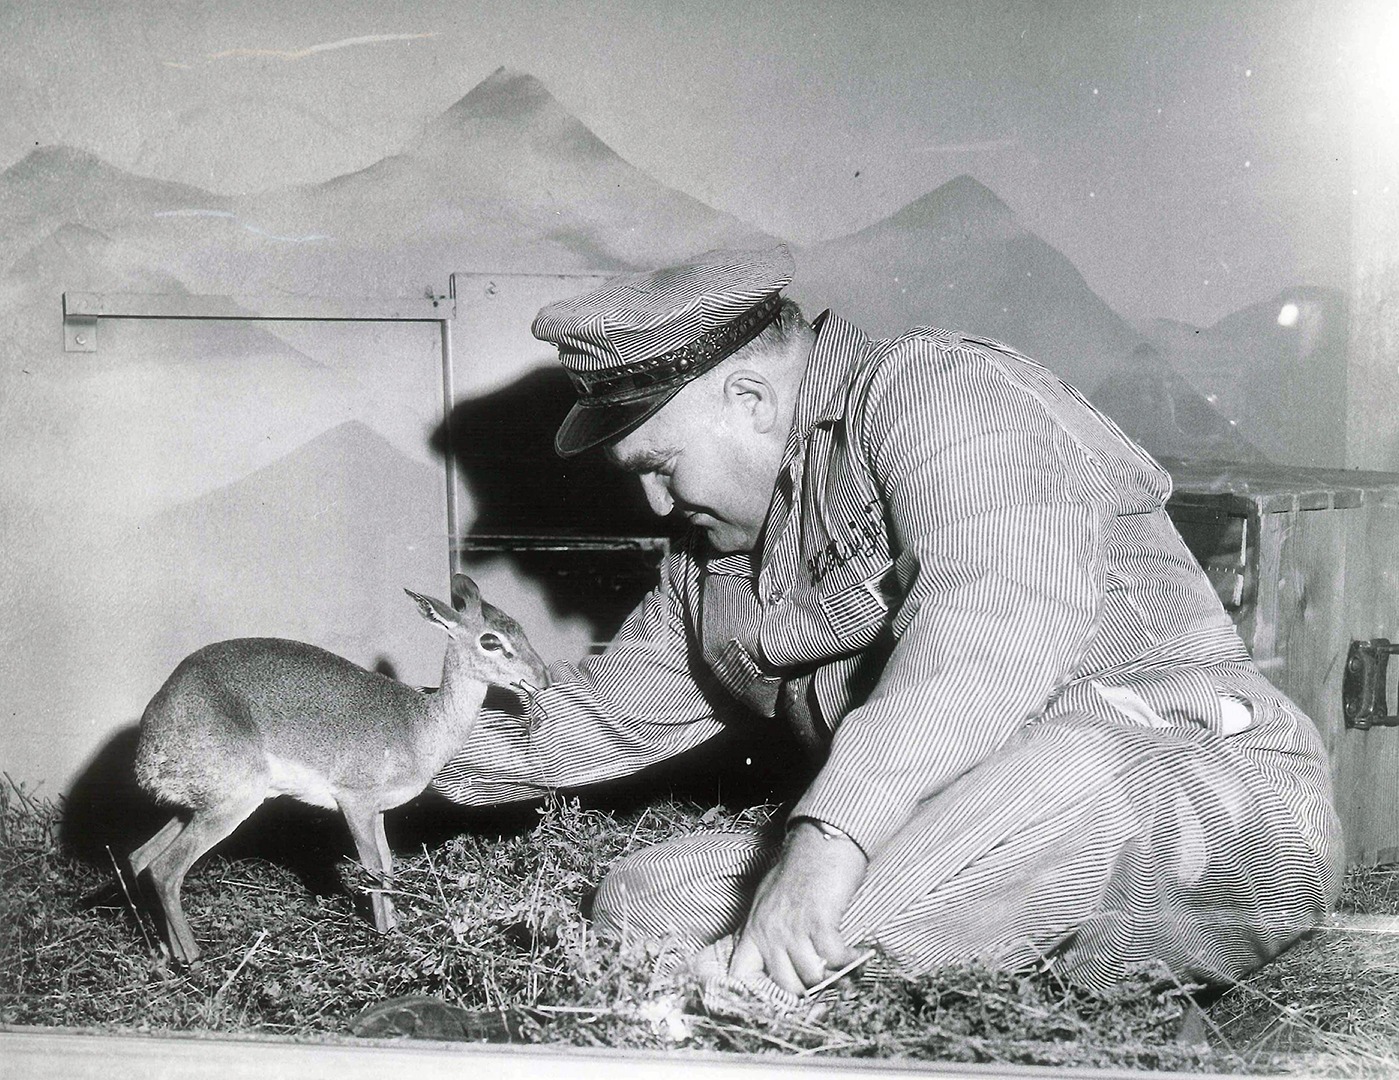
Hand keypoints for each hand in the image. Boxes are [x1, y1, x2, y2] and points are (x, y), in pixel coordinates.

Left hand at [728, 820, 867, 994]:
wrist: (819, 842)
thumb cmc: (797, 869)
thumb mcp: (769, 900)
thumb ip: (767, 929)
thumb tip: (771, 958)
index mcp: (754, 928)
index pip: (741, 974)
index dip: (759, 992)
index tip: (781, 996)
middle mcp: (770, 931)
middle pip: (786, 985)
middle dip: (808, 989)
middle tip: (824, 982)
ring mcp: (793, 927)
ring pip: (812, 976)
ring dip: (833, 975)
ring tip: (844, 968)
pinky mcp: (819, 921)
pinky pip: (835, 959)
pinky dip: (850, 961)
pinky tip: (857, 954)